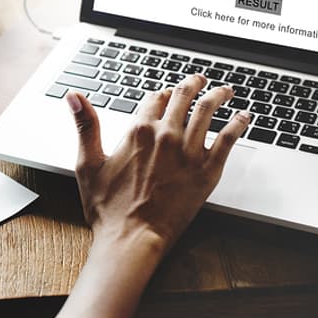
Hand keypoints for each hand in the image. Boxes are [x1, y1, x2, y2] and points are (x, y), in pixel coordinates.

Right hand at [66, 74, 251, 250]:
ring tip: (225, 90)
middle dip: (193, 84)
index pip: (154, 98)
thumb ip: (85, 125)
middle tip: (199, 80)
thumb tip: (73, 97)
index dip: (160, 94)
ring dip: (218, 95)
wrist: (132, 238)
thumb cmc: (108, 208)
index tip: (165, 94)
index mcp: (138, 131)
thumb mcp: (88, 163)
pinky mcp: (207, 171)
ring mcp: (189, 152)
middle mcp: (165, 136)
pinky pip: (228, 139)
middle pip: (183, 97)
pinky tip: (244, 117)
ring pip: (208, 111)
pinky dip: (238, 124)